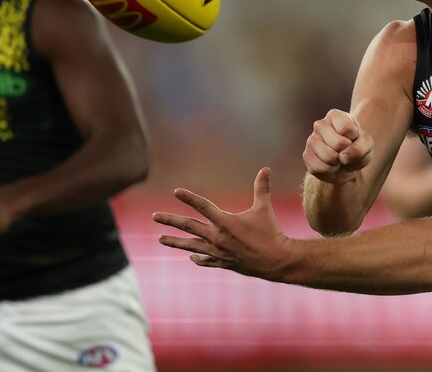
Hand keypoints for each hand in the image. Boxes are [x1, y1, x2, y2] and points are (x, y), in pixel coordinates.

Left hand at [153, 167, 293, 280]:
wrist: (276, 261)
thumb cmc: (271, 232)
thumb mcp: (264, 208)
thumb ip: (262, 188)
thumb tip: (265, 168)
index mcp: (226, 222)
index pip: (203, 206)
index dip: (189, 198)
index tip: (176, 192)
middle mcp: (218, 237)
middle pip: (189, 227)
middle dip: (170, 220)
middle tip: (154, 216)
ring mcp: (218, 251)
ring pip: (191, 245)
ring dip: (175, 242)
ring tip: (161, 239)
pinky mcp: (223, 262)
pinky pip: (205, 259)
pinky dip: (197, 257)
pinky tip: (190, 256)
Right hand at [303, 109, 372, 183]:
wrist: (346, 164)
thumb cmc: (356, 148)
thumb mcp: (367, 145)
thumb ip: (360, 147)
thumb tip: (342, 157)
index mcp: (335, 115)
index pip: (346, 128)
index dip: (354, 138)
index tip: (353, 138)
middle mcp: (320, 125)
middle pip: (339, 143)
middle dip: (347, 151)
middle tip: (345, 150)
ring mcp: (311, 140)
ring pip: (329, 157)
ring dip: (339, 162)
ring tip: (338, 158)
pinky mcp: (306, 155)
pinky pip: (321, 168)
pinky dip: (331, 170)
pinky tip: (331, 165)